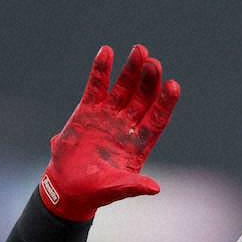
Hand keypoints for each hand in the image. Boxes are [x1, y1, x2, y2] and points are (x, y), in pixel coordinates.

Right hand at [39, 43, 179, 220]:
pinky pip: (96, 86)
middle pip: (143, 99)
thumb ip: (133, 186)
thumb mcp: (115, 189)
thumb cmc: (94, 191)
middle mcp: (126, 126)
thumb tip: (155, 188)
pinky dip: (100, 70)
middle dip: (149, 81)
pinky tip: (106, 52)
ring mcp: (108, 115)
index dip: (165, 103)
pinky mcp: (88, 110)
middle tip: (153, 63)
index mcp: (138, 144)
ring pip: (123, 88)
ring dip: (131, 69)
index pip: (157, 120)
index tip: (173, 86)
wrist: (68, 186)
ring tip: (139, 51)